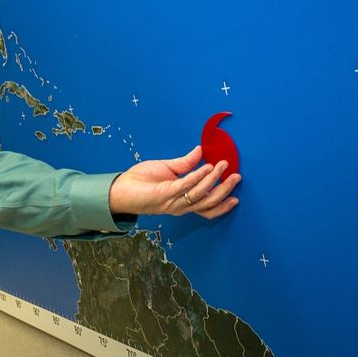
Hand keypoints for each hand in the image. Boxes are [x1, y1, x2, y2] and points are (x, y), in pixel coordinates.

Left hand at [108, 146, 239, 218]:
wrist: (121, 188)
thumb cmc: (141, 181)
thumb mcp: (167, 169)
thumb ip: (185, 163)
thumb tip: (201, 151)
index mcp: (182, 201)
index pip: (206, 206)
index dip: (222, 203)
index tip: (236, 196)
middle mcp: (180, 205)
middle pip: (208, 202)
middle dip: (224, 190)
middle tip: (236, 177)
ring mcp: (173, 202)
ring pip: (200, 195)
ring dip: (214, 180)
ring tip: (223, 166)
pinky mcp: (165, 194)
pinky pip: (186, 185)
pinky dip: (198, 176)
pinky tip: (207, 168)